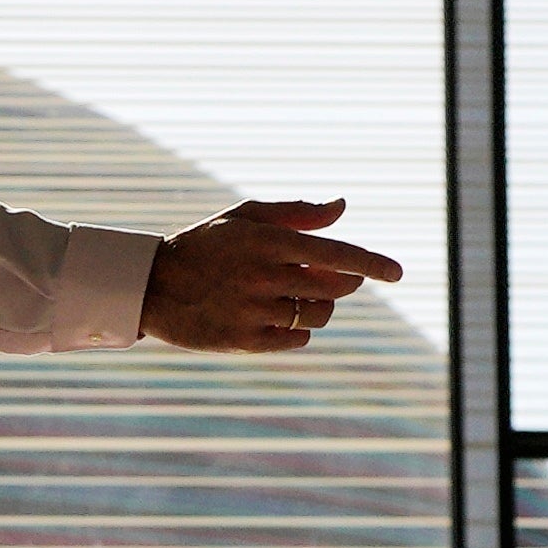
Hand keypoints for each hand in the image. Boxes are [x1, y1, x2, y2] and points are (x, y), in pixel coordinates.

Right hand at [141, 196, 399, 353]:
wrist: (150, 286)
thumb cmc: (204, 246)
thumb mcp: (245, 218)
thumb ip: (296, 213)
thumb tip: (342, 207)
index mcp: (269, 242)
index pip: (336, 253)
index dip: (372, 263)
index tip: (396, 273)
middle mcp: (265, 277)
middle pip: (334, 287)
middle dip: (341, 283)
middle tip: (322, 278)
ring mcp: (254, 311)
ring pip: (318, 315)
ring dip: (319, 307)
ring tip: (294, 298)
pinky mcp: (243, 341)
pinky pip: (296, 339)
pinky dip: (297, 330)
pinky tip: (276, 319)